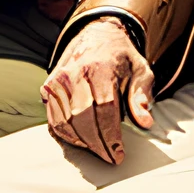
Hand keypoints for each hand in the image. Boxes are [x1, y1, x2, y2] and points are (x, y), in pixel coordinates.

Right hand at [41, 17, 154, 161]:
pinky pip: (54, 119)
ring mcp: (59, 80)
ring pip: (66, 121)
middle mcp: (75, 73)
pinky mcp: (49, 88)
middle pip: (82, 118)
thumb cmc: (122, 58)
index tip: (119, 153)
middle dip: (97, 143)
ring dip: (82, 142)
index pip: (104, 108)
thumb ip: (142, 96)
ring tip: (98, 150)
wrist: (97, 36)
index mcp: (100, 68)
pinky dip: (67, 135)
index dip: (111, 134)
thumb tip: (144, 122)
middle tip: (110, 157)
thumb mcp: (141, 71)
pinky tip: (82, 141)